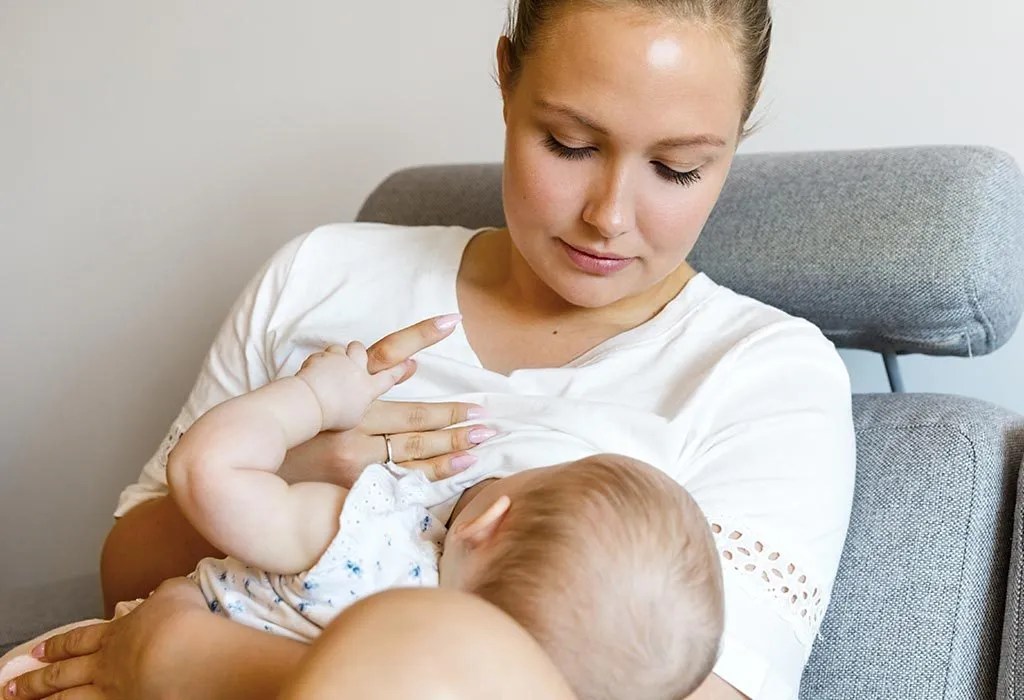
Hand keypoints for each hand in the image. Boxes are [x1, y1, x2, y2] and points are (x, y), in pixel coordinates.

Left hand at [4, 578, 207, 699]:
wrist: (188, 655)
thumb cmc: (183, 621)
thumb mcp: (176, 593)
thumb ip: (166, 593)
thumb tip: (164, 593)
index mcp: (117, 634)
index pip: (79, 640)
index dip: (58, 646)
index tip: (37, 652)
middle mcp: (107, 664)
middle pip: (63, 673)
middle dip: (35, 681)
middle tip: (11, 687)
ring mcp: (113, 692)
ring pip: (68, 699)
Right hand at [281, 314, 496, 485]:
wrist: (253, 476)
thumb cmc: (292, 433)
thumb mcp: (320, 391)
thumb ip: (365, 377)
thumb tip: (408, 365)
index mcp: (344, 392)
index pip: (388, 353)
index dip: (421, 336)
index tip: (452, 320)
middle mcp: (352, 423)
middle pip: (414, 416)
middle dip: (454, 415)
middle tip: (486, 414)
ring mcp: (355, 459)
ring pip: (415, 449)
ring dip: (454, 444)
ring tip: (483, 438)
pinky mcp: (356, 487)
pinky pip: (405, 479)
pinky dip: (435, 473)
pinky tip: (460, 467)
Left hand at [296, 341, 409, 432]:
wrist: (311, 404)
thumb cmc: (330, 417)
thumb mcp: (354, 420)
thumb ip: (361, 408)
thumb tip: (361, 405)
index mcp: (367, 388)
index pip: (389, 377)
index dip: (400, 370)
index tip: (409, 363)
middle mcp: (355, 370)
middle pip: (361, 352)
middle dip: (357, 353)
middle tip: (352, 361)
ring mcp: (338, 361)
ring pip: (340, 349)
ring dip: (336, 356)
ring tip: (329, 368)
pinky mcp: (320, 358)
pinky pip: (321, 355)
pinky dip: (318, 362)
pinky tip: (313, 372)